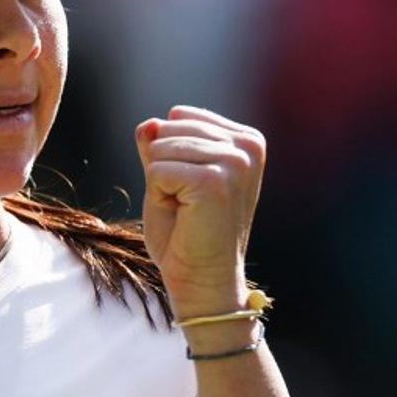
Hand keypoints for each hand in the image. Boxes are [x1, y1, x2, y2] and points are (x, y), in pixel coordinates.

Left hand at [135, 105, 266, 306]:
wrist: (202, 280)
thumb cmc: (186, 233)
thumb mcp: (168, 178)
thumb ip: (158, 146)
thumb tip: (148, 124)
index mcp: (246, 139)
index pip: (179, 116)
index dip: (171, 155)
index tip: (192, 189)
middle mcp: (248, 145)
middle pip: (168, 128)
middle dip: (163, 168)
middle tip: (186, 205)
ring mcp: (235, 162)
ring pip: (160, 148)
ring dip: (161, 184)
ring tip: (186, 211)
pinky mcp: (215, 181)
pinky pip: (156, 169)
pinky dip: (158, 195)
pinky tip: (184, 217)